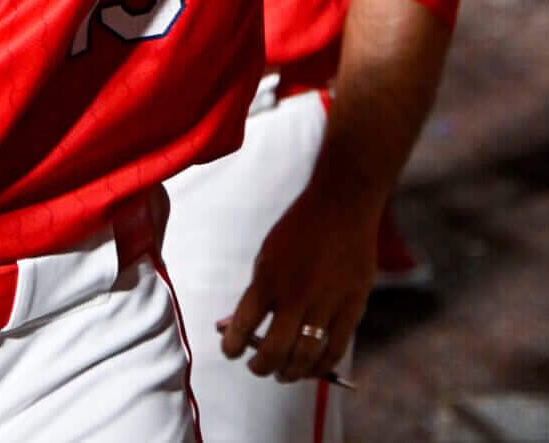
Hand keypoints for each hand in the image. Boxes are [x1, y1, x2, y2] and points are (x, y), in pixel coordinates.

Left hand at [218, 186, 377, 382]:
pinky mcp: (353, 308)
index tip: (230, 352)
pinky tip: (313, 369)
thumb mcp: (266, 257)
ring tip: (283, 375)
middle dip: (262, 366)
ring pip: (307, 355)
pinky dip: (322, 365)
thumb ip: (256, 293)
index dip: (233, 345)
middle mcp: (296, 296)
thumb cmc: (297, 232)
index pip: (244, 325)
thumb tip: (236, 326)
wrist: (340, 208)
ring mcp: (327, 304)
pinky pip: (337, 348)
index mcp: (268, 279)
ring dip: (292, 372)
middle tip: (257, 369)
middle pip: (276, 349)